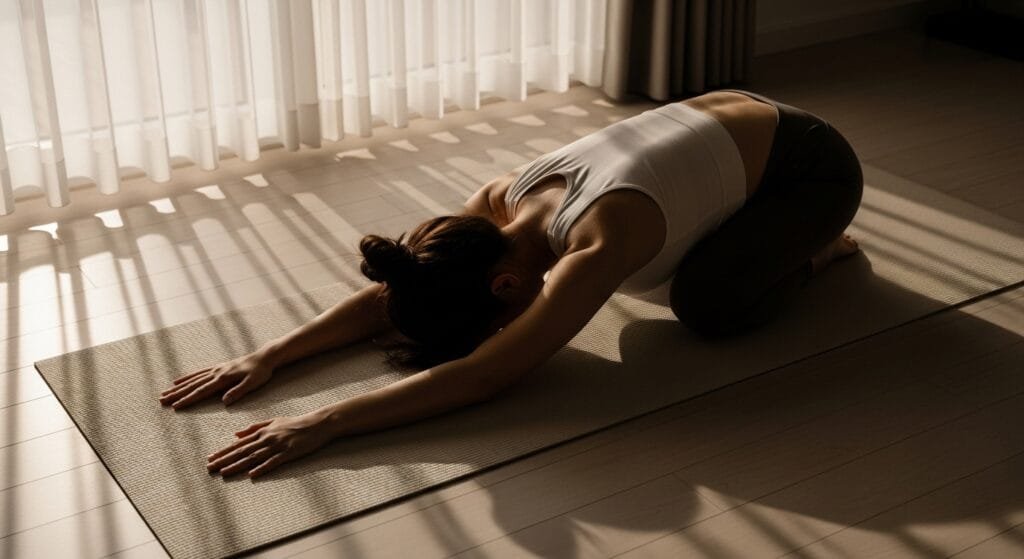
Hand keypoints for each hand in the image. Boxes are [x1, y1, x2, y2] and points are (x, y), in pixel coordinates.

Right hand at [159, 353, 272, 408]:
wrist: (264, 357)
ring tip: (164, 393)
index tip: (176, 406)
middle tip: (162, 401)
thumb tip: (224, 402)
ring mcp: (216, 369)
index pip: (202, 391)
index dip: (188, 399)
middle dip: (177, 394)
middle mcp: (217, 373)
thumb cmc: (260, 372)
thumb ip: (238, 392)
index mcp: (224, 379)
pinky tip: (178, 380)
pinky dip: (187, 377)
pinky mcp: (218, 367)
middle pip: (193, 385)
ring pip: (193, 379)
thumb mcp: (253, 383)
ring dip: (178, 387)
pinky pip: (199, 373)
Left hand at [207, 413, 334, 477]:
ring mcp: (277, 446)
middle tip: (209, 468)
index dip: (223, 451)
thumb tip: (236, 434)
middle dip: (224, 460)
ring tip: (223, 473)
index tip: (210, 458)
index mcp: (262, 432)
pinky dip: (262, 468)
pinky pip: (273, 462)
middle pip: (241, 451)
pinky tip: (252, 475)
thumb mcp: (273, 421)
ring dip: (237, 465)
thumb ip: (254, 428)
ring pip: (253, 457)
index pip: (238, 444)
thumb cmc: (295, 423)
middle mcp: (266, 439)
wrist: (317, 423)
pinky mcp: (289, 453)